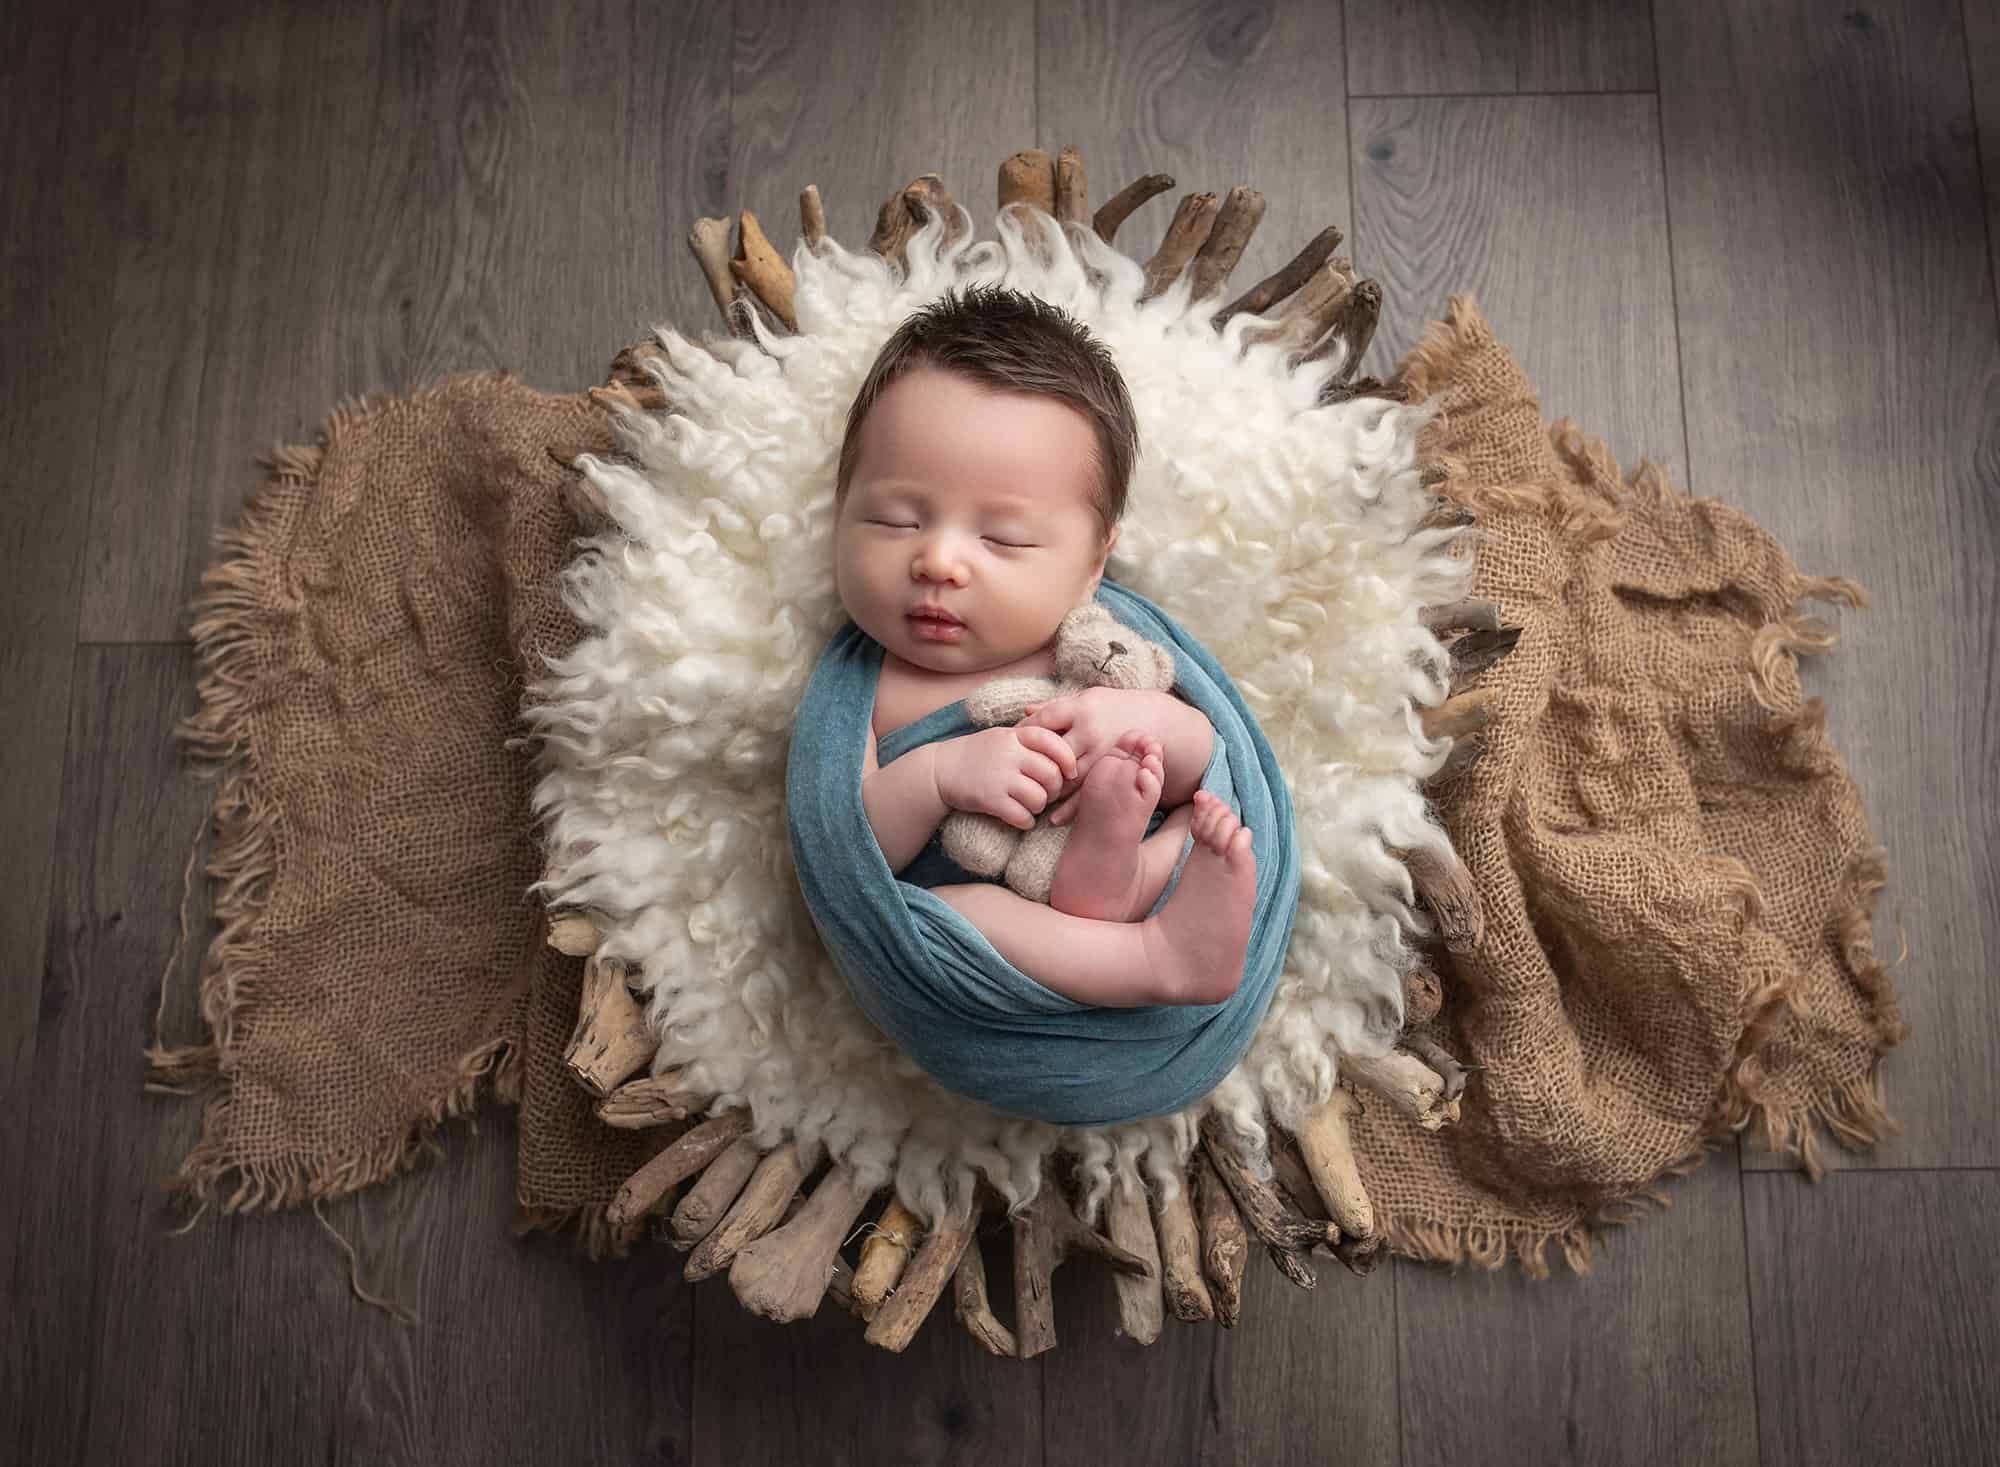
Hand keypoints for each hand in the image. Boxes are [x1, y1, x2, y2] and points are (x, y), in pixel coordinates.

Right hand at [932, 725, 1078, 831]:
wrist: (940, 769)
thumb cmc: (978, 754)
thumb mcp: (1004, 736)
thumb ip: (1031, 740)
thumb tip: (1071, 750)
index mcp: (1015, 735)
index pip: (1053, 742)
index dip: (1068, 759)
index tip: (1070, 772)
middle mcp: (1009, 754)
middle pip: (1052, 774)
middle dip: (1055, 789)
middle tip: (1047, 793)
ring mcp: (999, 777)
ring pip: (1040, 798)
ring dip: (1040, 807)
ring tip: (1031, 805)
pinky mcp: (990, 799)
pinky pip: (1022, 816)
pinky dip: (1026, 821)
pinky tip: (1020, 818)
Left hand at [1016, 687, 1173, 800]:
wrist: (1155, 718)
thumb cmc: (1114, 706)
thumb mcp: (1086, 698)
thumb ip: (1056, 706)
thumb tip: (1026, 712)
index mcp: (1081, 709)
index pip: (1044, 721)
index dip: (1026, 731)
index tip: (1014, 741)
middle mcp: (1090, 732)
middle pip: (1052, 752)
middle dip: (1033, 764)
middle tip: (1016, 774)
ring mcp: (1101, 753)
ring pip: (1068, 777)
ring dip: (1048, 791)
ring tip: (1031, 799)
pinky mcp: (1112, 772)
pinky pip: (1088, 793)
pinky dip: (1070, 809)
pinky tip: (1055, 819)